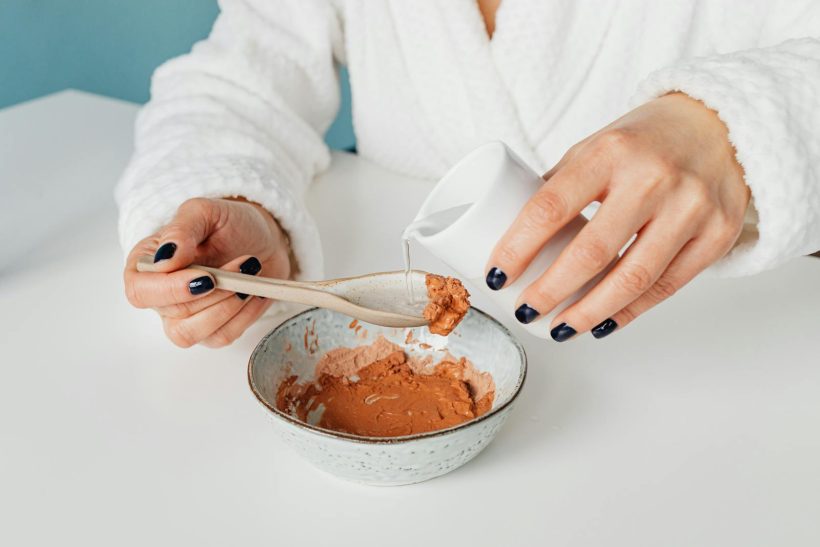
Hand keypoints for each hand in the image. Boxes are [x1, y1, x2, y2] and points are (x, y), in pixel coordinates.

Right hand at [124, 198, 291, 347]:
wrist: (262, 240)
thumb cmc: (229, 224)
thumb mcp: (204, 212)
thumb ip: (181, 230)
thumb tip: (165, 258)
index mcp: (146, 265)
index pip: (140, 291)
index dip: (171, 289)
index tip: (206, 277)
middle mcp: (160, 295)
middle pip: (173, 314)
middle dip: (214, 293)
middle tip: (243, 266)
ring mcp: (184, 317)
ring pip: (192, 334)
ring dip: (227, 308)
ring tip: (249, 280)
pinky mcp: (211, 330)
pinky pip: (221, 337)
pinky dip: (243, 316)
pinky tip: (254, 293)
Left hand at [487, 93, 749, 340]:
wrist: (720, 124)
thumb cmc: (645, 139)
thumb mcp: (596, 146)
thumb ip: (560, 186)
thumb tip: (515, 235)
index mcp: (610, 152)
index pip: (551, 207)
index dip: (518, 248)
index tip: (496, 276)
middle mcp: (653, 178)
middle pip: (591, 253)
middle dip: (549, 292)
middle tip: (525, 310)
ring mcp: (691, 208)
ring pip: (633, 280)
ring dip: (588, 313)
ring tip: (560, 328)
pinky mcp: (718, 234)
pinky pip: (667, 287)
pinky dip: (630, 312)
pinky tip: (603, 323)